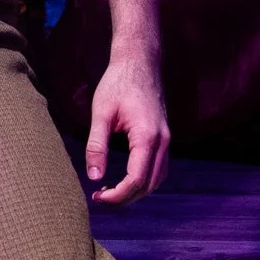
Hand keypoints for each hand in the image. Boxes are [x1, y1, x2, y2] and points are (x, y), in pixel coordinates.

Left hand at [84, 53, 169, 205]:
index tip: (97, 197)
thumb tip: (93, 177)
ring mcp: (166, 140)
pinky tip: (125, 179)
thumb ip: (97, 145)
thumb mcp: (101, 113)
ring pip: (157, 179)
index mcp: (147, 137)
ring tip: (110, 192)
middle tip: (100, 198)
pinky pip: (159, 168)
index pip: (136, 180)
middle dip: (125, 198)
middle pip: (148, 185)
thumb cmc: (118, 83)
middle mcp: (162, 142)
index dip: (117, 195)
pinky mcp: (164, 137)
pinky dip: (144, 180)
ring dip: (136, 191)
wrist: (140, 62)